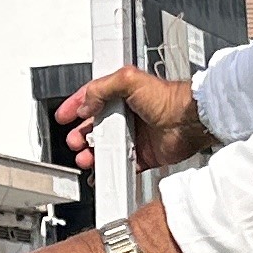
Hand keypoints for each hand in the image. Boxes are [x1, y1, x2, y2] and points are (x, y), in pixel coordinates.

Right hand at [58, 64, 217, 170]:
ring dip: (91, 153)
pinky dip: (109, 169)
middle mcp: (127, 115)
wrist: (188, 122)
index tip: (63, 116)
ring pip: (104, 147)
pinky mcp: (142, 155)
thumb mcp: (129, 80)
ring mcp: (134, 135)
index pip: (92, 98)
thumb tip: (86, 104)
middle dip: (80, 134)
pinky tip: (100, 171)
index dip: (75, 106)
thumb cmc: (168, 98)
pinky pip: (120, 164)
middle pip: (94, 126)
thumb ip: (102, 88)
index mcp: (122, 94)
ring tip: (85, 157)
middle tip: (74, 140)